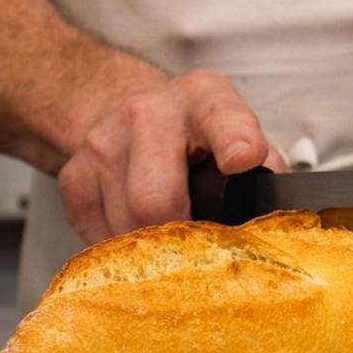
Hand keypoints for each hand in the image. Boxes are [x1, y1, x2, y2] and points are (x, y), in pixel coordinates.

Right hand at [57, 68, 283, 243]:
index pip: (222, 118)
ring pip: (126, 224)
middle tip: (205, 252)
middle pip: (156, 197)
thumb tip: (279, 228)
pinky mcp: (73, 174)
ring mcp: (103, 142)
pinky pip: (97, 233)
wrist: (135, 113)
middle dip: (183, 237)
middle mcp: (149, 113)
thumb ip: (266, 175)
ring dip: (156, 249)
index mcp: (207, 100)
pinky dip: (126, 249)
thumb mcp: (244, 139)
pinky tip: (145, 239)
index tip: (244, 159)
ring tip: (177, 245)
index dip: (235, 140)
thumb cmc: (204, 139)